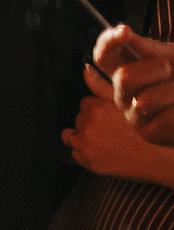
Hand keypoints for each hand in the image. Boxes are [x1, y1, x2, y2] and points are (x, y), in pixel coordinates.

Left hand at [66, 63, 173, 184]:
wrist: (157, 156)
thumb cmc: (148, 127)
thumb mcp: (128, 102)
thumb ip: (102, 85)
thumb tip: (85, 69)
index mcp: (97, 108)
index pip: (85, 103)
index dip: (98, 108)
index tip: (110, 115)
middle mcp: (88, 125)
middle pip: (79, 118)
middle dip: (90, 121)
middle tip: (112, 129)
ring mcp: (86, 144)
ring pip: (72, 136)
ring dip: (83, 136)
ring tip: (106, 140)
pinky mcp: (87, 161)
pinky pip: (75, 153)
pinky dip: (84, 152)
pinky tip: (103, 151)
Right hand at [95, 24, 173, 144]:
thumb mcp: (173, 57)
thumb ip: (150, 48)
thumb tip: (124, 32)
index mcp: (127, 70)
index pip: (104, 56)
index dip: (108, 42)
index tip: (124, 31)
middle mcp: (124, 93)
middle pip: (124, 76)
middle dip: (156, 69)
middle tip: (170, 70)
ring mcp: (134, 114)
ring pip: (147, 100)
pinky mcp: (149, 133)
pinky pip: (167, 118)